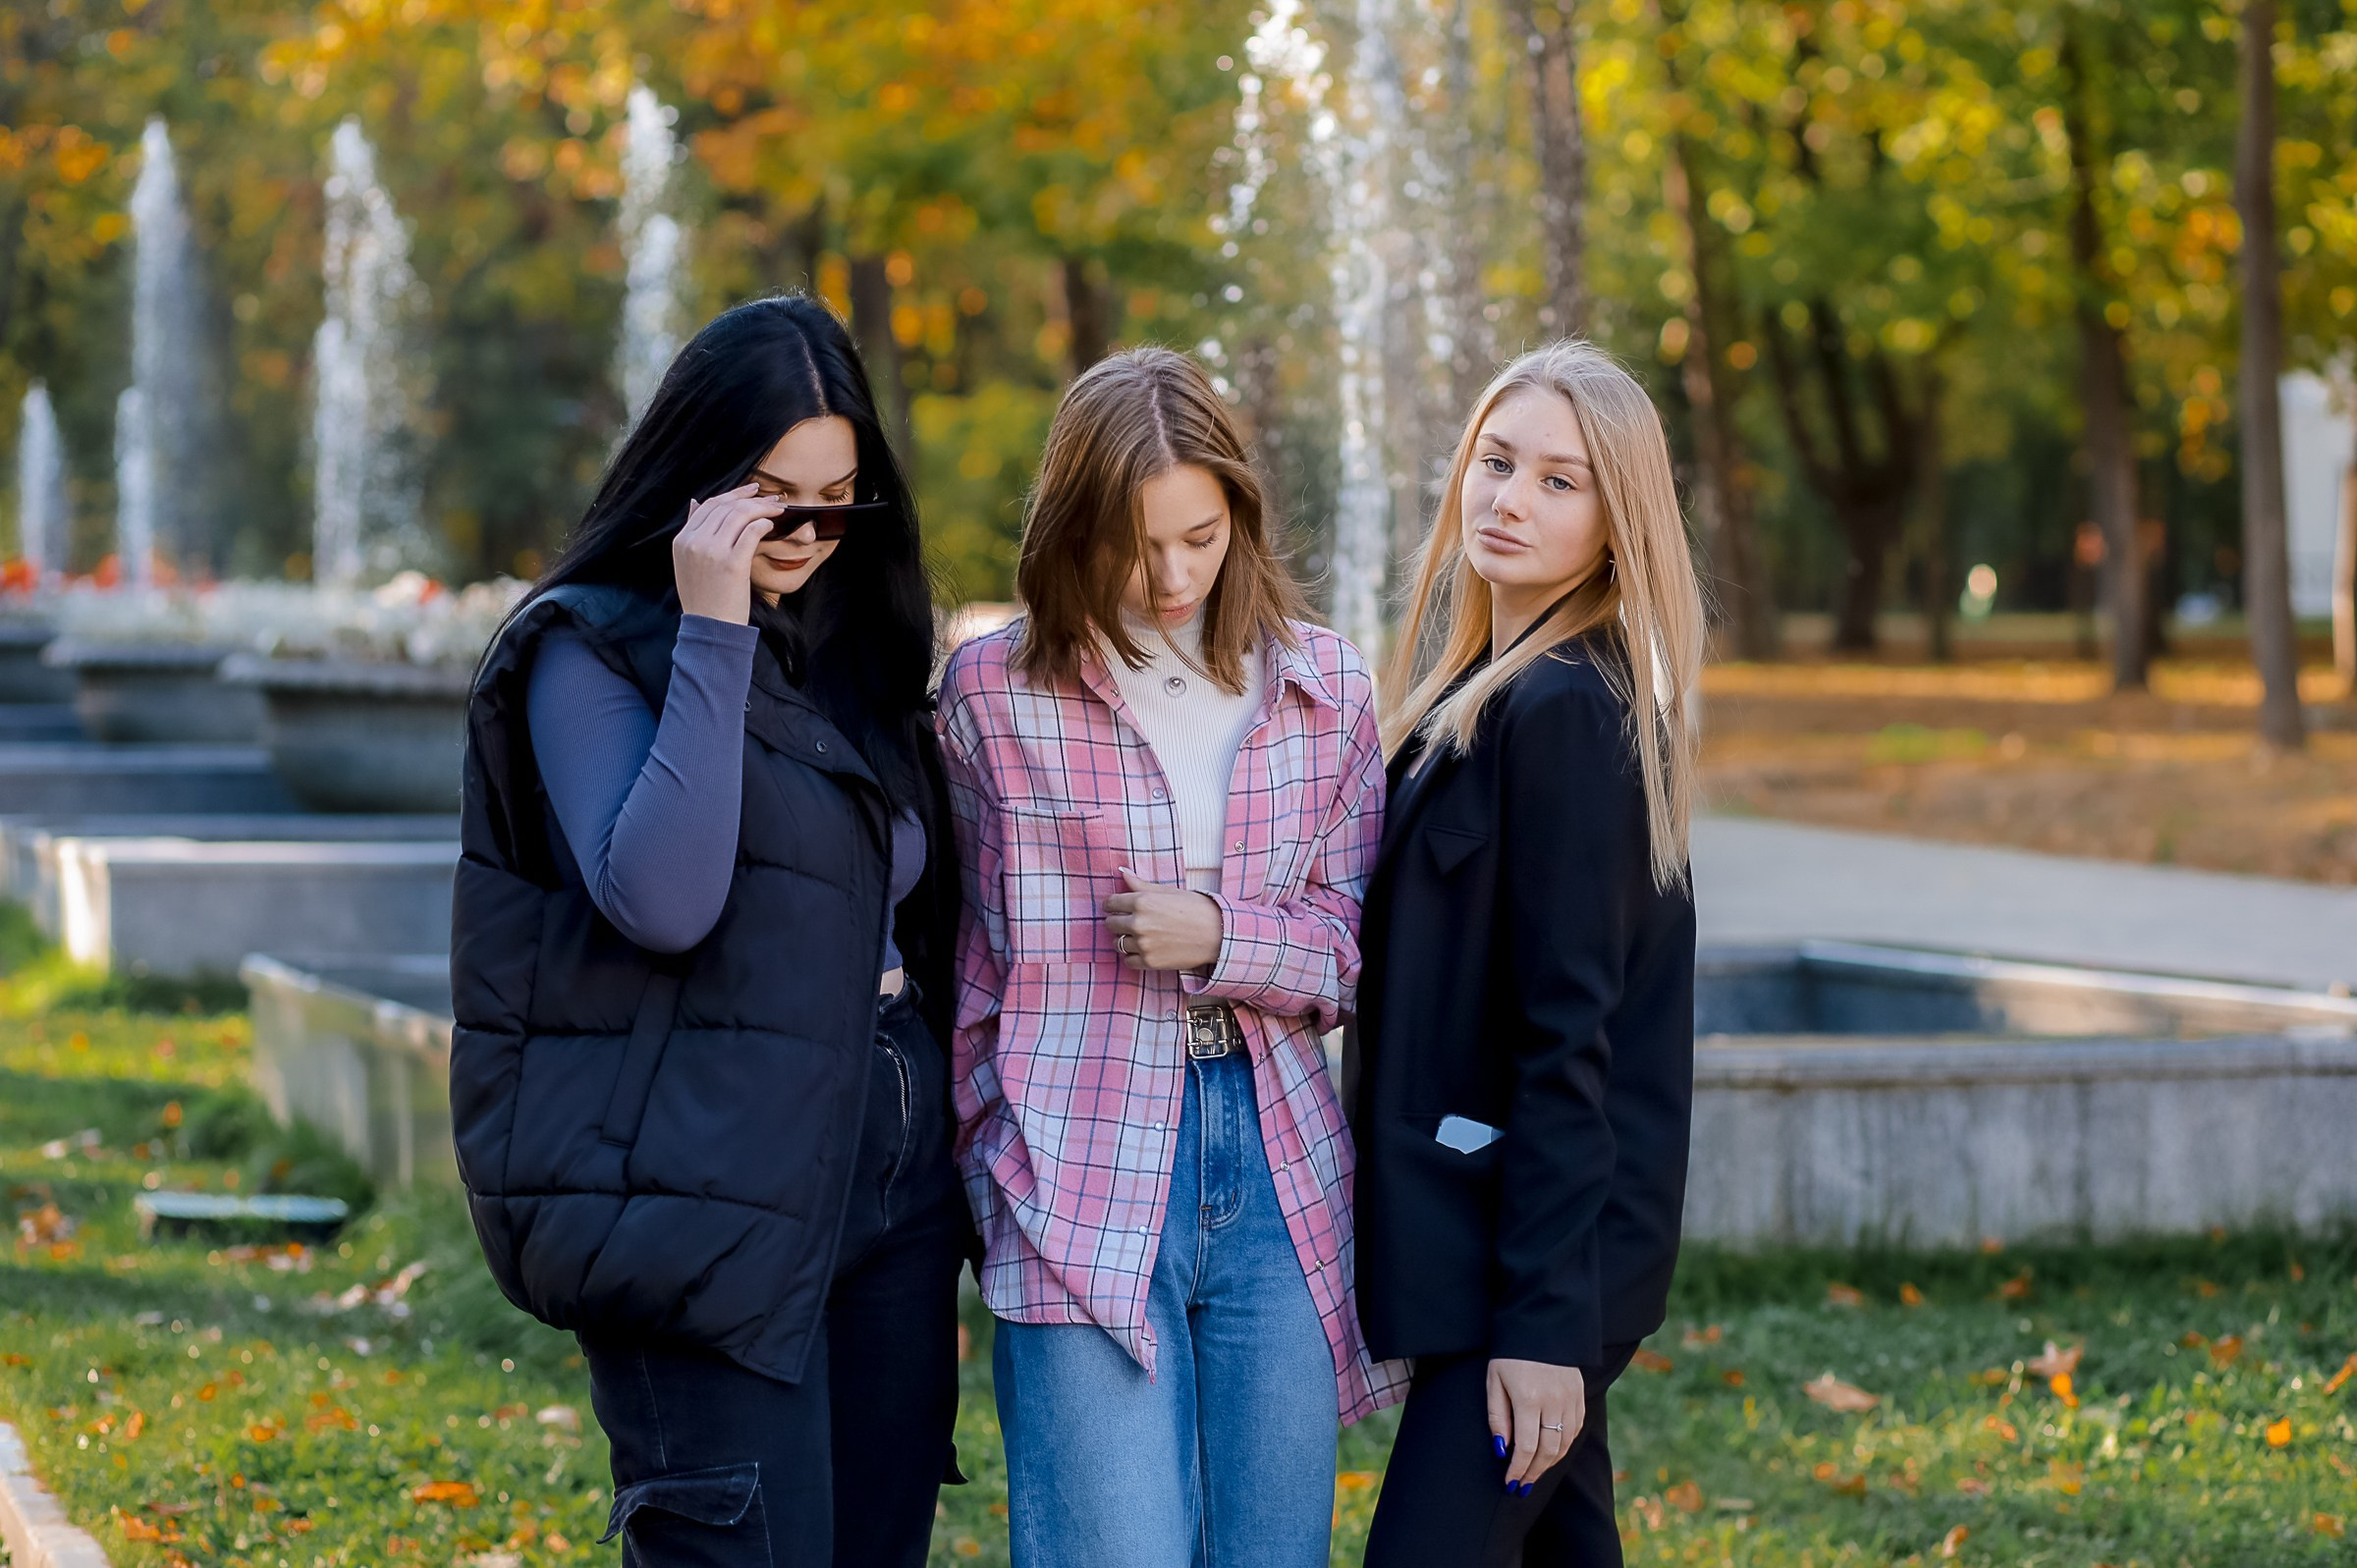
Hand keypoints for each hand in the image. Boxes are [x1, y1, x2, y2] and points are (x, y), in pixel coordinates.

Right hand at [672, 483, 784, 623]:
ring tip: (777, 510)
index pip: (709, 505)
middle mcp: (694, 542)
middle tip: (772, 499)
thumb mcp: (687, 563)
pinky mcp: (732, 563)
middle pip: (726, 507)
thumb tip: (695, 502)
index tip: (752, 490)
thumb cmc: (704, 597)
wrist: (711, 628)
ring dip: (762, 508)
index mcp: (681, 540)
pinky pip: (752, 531)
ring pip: (740, 514)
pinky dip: (764, 523)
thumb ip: (692, 533)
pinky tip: (771, 525)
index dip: (733, 494)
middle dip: (752, 498)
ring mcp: (711, 552)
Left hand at [1102, 868, 1222, 971]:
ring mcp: (1143, 944)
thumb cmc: (1196, 909)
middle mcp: (1138, 923)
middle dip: (1118, 921)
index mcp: (1142, 901)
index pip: (1111, 903)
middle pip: (1111, 924)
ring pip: (1117, 943)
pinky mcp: (1149, 962)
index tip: (1119, 907)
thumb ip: (1141, 884)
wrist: (1218, 934)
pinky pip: (1128, 960)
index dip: (1114, 904)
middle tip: (1132, 921)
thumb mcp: (1168, 891)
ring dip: (1125, 939)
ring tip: (1142, 935)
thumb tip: (1122, 872)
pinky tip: (1146, 949)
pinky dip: (1134, 955)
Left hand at [1488, 1358, 1584, 1490]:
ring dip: (1549, 1464)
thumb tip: (1501, 1449)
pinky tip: (1551, 1454)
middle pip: (1548, 1451)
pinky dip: (1563, 1446)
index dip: (1518, 1469)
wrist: (1541, 1325)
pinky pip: (1575, 1430)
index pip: (1527, 1447)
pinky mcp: (1580, 1395)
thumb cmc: (1509, 1353)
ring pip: (1564, 1443)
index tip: (1509, 1482)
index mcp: (1528, 1398)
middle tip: (1521, 1486)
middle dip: (1533, 1473)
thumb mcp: (1494, 1381)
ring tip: (1534, 1474)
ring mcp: (1570, 1399)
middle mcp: (1554, 1401)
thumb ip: (1497, 1416)